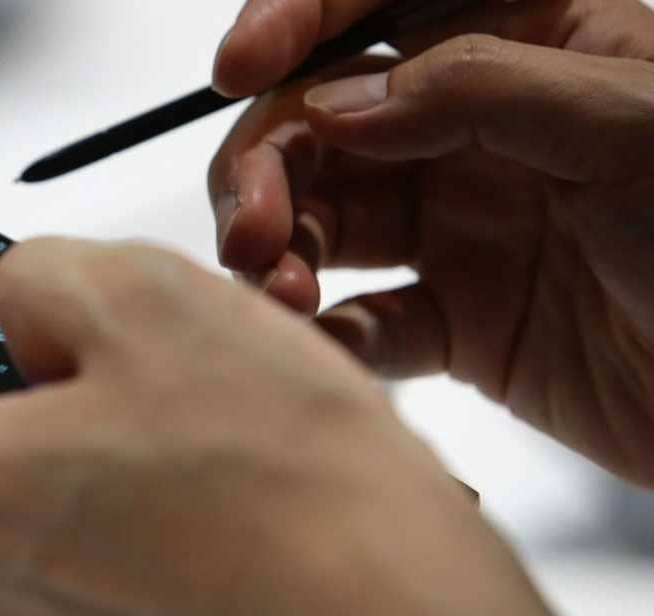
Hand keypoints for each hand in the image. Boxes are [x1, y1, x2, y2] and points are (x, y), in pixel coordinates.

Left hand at [0, 239, 559, 615]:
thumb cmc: (289, 480)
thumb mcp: (148, 297)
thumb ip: (38, 279)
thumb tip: (14, 309)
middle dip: (29, 410)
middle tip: (129, 382)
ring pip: (39, 517)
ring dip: (100, 467)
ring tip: (204, 451)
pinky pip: (94, 572)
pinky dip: (139, 529)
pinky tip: (218, 511)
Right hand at [210, 0, 653, 485]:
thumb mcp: (631, 123)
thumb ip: (477, 90)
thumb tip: (334, 103)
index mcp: (524, 43)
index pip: (379, 6)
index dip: (294, 22)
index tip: (239, 67)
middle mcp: (475, 131)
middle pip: (321, 125)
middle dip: (270, 168)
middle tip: (254, 231)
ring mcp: (460, 226)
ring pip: (324, 220)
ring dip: (281, 252)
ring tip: (280, 294)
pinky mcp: (456, 320)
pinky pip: (362, 317)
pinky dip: (329, 331)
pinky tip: (327, 343)